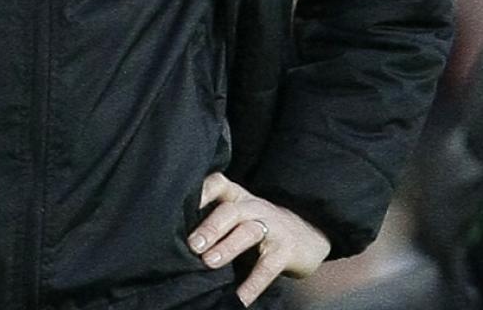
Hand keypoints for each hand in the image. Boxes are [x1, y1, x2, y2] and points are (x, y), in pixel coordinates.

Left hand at [189, 172, 330, 305]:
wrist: (309, 236)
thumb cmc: (259, 226)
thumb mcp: (238, 216)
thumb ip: (213, 220)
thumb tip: (173, 237)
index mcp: (237, 197)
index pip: (218, 184)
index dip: (201, 191)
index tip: (178, 203)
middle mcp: (254, 207)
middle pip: (230, 211)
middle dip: (210, 227)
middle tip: (192, 245)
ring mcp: (272, 227)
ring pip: (248, 232)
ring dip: (227, 246)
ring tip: (208, 262)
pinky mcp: (286, 250)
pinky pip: (268, 266)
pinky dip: (253, 283)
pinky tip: (240, 297)